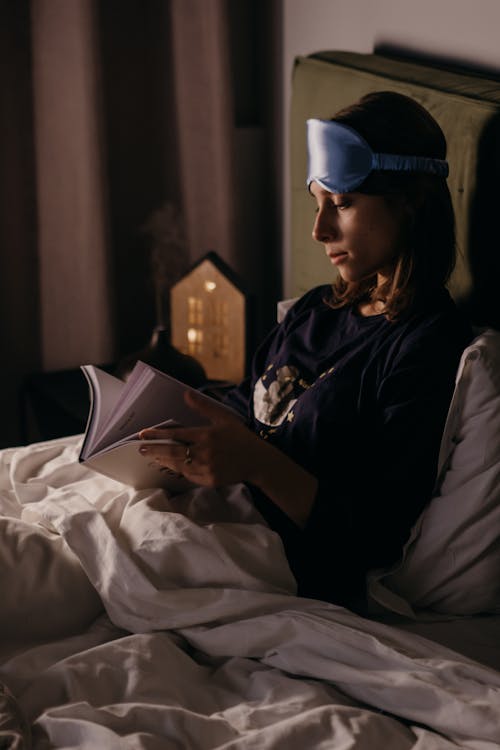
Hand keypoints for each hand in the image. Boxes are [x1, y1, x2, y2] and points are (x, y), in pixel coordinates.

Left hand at [138, 390, 265, 486]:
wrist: (257, 461)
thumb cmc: (240, 437)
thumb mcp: (224, 418)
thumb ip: (203, 407)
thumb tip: (186, 394)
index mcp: (206, 435)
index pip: (176, 434)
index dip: (158, 434)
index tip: (143, 434)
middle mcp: (204, 452)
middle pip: (172, 452)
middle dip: (154, 449)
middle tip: (141, 448)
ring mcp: (207, 468)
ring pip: (178, 465)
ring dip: (163, 460)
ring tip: (152, 456)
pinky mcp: (210, 480)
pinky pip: (189, 475)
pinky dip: (179, 470)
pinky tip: (171, 465)